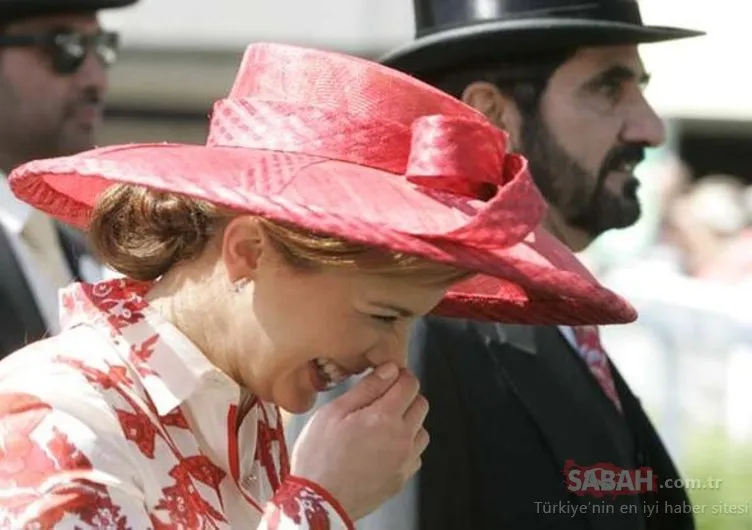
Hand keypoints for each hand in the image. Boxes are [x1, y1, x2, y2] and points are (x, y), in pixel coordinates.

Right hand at [289, 363, 428, 520]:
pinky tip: (383, 448)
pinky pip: (415, 455)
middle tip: (382, 401)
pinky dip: (405, 447)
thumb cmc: (319, 457)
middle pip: (421, 404)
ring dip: (408, 422)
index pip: (410, 384)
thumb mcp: (333, 412)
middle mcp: (402, 438)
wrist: (319, 502)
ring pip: (421, 430)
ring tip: (381, 427)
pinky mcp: (401, 479)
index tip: (389, 377)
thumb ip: (366, 388)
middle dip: (406, 396)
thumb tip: (389, 370)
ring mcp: (404, 460)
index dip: (400, 375)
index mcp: (384, 417)